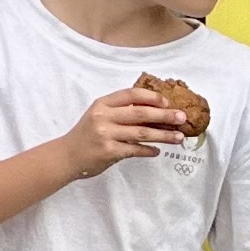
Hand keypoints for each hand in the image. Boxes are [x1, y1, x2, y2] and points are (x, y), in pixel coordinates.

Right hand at [61, 83, 188, 181]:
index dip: (151, 97)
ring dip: (163, 135)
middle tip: (182, 118)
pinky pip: (136, 149)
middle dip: (165, 115)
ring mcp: (106, 134)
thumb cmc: (86, 135)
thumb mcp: (99, 116)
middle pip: (141, 113)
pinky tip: (157, 151)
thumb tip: (155, 111)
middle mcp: (103, 116)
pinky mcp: (109, 151)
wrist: (67, 156)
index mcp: (102, 104)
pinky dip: (149, 150)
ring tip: (178, 137)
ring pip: (142, 132)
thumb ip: (120, 111)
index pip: (131, 94)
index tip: (167, 102)